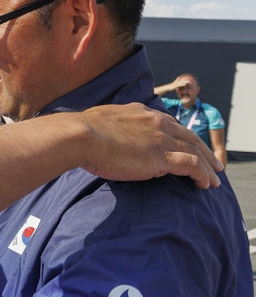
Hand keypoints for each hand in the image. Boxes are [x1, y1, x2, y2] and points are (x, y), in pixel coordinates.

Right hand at [79, 103, 221, 188]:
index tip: (185, 145)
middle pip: (188, 136)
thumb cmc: (81, 133)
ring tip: (216, 177)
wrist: (80, 136)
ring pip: (195, 150)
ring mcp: (161, 139)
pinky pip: (192, 165)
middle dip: (202, 149)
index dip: (180, 136)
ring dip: (208, 165)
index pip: (168, 124)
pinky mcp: (162, 156)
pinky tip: (206, 184)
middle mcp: (156, 122)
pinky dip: (203, 174)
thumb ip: (109, 127)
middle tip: (212, 161)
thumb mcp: (99, 122)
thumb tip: (102, 135)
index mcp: (141, 113)